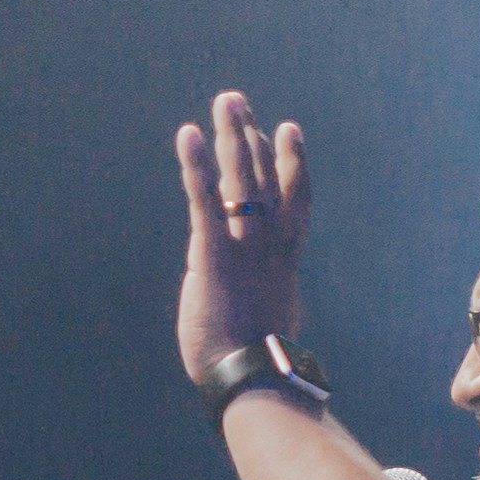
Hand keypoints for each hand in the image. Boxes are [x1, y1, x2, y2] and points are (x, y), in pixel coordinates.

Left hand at [172, 91, 309, 377]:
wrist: (255, 378)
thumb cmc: (260, 363)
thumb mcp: (270, 321)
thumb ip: (265, 297)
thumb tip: (265, 301)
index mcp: (285, 258)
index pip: (291, 197)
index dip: (289, 161)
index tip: (285, 130)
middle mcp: (270, 243)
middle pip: (264, 176)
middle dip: (251, 136)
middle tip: (238, 103)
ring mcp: (245, 245)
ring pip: (241, 177)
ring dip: (232, 135)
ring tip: (225, 100)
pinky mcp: (213, 253)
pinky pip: (205, 200)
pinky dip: (196, 165)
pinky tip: (189, 134)